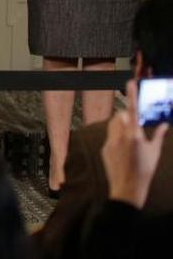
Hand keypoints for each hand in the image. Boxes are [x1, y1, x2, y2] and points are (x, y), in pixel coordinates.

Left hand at [102, 79, 167, 207]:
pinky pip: (110, 136)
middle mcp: (121, 136)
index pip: (133, 110)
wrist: (127, 189)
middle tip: (135, 125)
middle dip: (126, 117)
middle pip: (120, 116)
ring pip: (113, 124)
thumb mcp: (155, 153)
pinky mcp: (104, 148)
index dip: (132, 95)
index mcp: (135, 136)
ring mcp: (110, 142)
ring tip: (130, 137)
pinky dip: (116, 137)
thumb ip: (159, 136)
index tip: (130, 81)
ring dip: (120, 125)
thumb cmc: (145, 171)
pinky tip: (123, 150)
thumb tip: (165, 124)